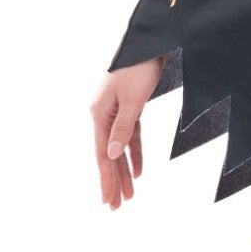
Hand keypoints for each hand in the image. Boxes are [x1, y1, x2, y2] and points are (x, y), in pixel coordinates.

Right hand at [91, 57, 165, 207]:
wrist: (150, 42)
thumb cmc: (140, 67)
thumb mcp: (133, 100)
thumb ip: (123, 128)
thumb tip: (112, 155)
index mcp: (99, 114)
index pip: (103, 155)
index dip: (106, 180)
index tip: (108, 202)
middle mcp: (103, 114)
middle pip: (108, 155)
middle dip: (113, 182)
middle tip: (116, 208)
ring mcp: (115, 111)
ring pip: (119, 148)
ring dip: (124, 171)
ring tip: (129, 196)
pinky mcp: (129, 106)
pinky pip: (130, 136)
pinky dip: (134, 153)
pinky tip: (138, 171)